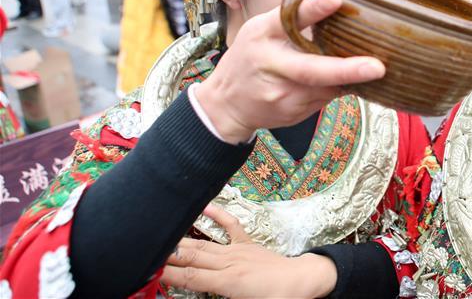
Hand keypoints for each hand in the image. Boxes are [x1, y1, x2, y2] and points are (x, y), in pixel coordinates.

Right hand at [162, 205, 337, 297]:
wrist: (304, 281)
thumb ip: (219, 298)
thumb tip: (202, 294)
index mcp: (230, 282)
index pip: (190, 277)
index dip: (167, 274)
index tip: (148, 270)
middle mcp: (230, 262)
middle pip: (192, 257)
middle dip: (167, 254)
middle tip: (143, 249)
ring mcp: (238, 250)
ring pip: (204, 244)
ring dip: (181, 239)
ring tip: (159, 233)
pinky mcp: (247, 244)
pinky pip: (230, 225)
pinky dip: (217, 214)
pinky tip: (202, 205)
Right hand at [193, 0, 384, 142]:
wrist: (226, 105)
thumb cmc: (250, 56)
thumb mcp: (261, 26)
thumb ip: (294, 7)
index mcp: (262, 34)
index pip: (287, 18)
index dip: (311, 8)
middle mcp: (270, 63)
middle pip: (310, 68)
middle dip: (345, 69)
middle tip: (376, 66)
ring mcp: (281, 93)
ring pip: (325, 87)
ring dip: (352, 78)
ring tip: (376, 69)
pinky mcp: (292, 112)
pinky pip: (326, 99)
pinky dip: (343, 87)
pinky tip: (356, 80)